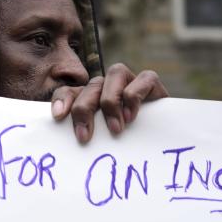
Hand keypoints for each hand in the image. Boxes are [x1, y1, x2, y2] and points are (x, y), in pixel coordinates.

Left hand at [50, 63, 168, 143]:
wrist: (162, 141)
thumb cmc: (127, 145)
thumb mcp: (103, 141)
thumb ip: (89, 136)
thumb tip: (73, 148)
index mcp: (92, 97)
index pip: (71, 90)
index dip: (62, 99)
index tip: (58, 117)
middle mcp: (109, 85)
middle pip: (92, 84)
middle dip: (85, 108)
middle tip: (85, 137)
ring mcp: (131, 81)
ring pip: (116, 72)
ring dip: (111, 100)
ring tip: (115, 129)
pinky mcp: (152, 83)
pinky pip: (144, 78)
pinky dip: (135, 96)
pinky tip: (131, 117)